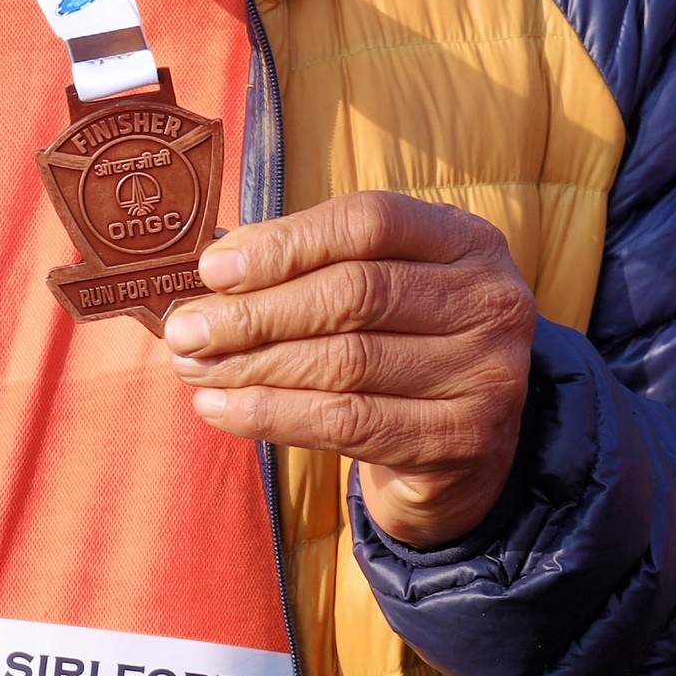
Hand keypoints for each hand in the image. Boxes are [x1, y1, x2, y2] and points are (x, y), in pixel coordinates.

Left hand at [163, 193, 536, 550]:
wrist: (467, 452)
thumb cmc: (403, 347)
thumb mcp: (384, 286)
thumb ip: (315, 266)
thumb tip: (215, 271)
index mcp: (468, 240)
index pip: (370, 223)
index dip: (285, 243)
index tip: (212, 269)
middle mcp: (490, 301)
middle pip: (354, 295)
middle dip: (255, 313)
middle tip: (185, 331)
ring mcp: (486, 375)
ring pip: (345, 363)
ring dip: (252, 367)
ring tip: (193, 369)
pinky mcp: (464, 440)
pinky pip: (348, 424)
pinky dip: (272, 416)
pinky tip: (221, 409)